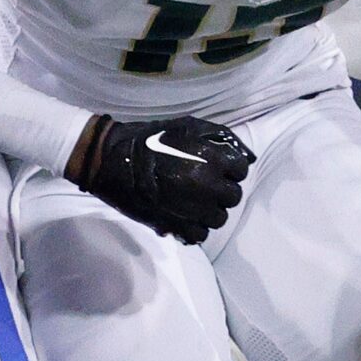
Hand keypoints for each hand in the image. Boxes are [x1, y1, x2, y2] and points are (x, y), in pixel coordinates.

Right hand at [70, 116, 253, 243]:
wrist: (112, 160)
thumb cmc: (151, 139)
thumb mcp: (188, 125)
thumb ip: (222, 137)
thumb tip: (248, 156)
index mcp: (213, 159)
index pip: (242, 170)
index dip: (230, 169)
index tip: (217, 169)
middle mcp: (207, 185)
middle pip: (233, 197)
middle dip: (222, 191)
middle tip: (204, 186)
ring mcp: (192, 208)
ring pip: (219, 218)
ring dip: (209, 211)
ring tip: (194, 203)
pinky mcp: (174, 225)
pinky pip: (200, 235)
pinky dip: (195, 228)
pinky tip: (184, 217)